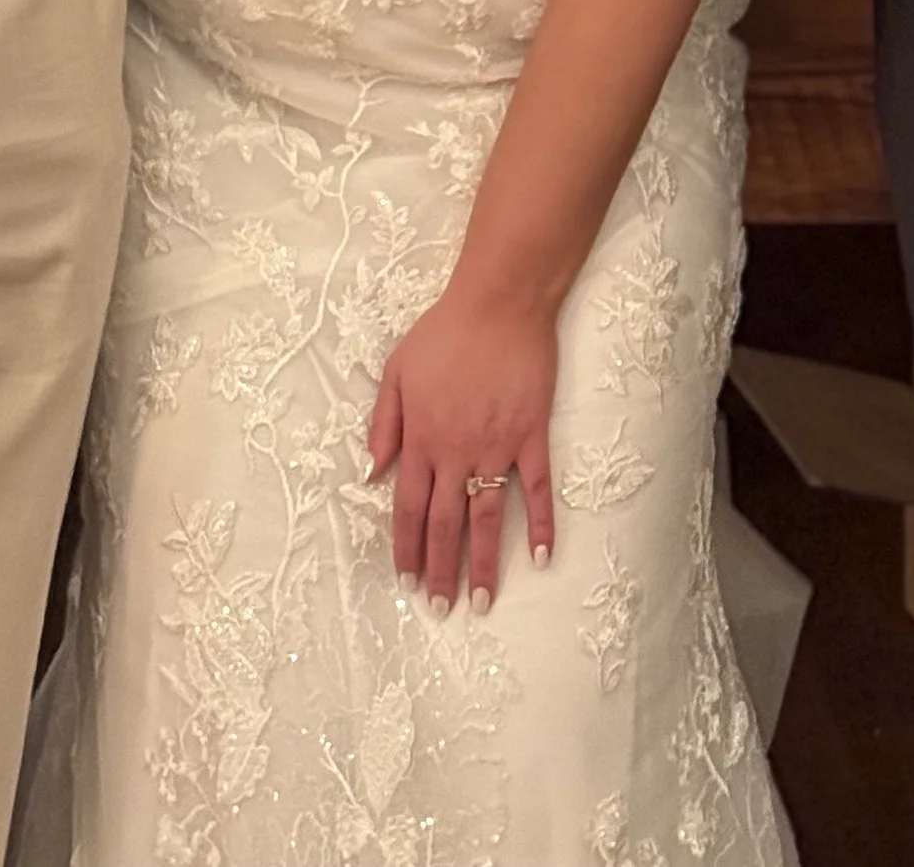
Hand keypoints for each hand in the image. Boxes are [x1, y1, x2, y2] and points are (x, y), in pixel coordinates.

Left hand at [367, 283, 557, 614]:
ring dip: (485, 564)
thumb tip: (372, 472)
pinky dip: (541, 523)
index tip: (407, 582)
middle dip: (441, 571)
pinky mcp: (532, 436)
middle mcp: (457, 452)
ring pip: (488, 517)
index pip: (410, 507)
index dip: (407, 548)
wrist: (500, 303)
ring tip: (483, 603)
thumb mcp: (397, 370)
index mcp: (422, 438)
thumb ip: (383, 423)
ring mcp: (498, 447)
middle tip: (442, 610)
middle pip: (446, 524)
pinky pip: (538, 488)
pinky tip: (542, 556)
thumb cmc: (445, 332)